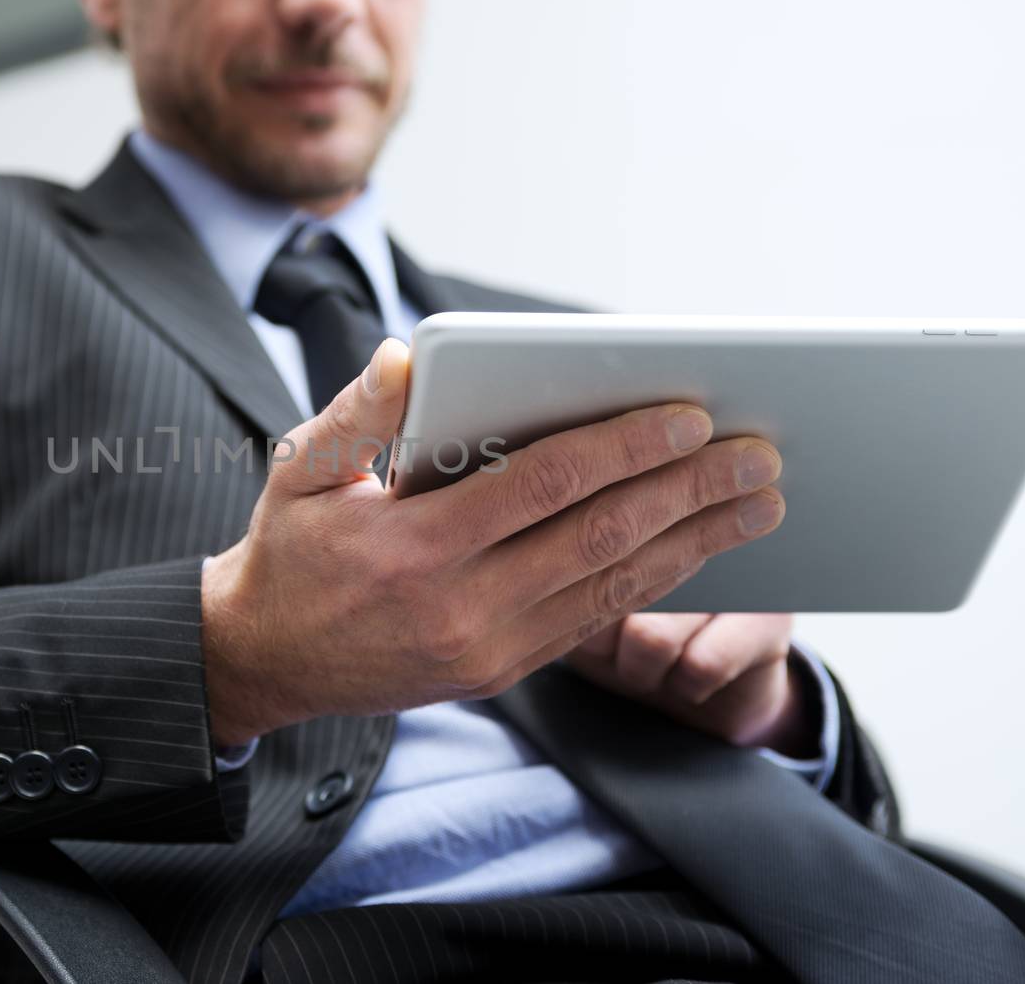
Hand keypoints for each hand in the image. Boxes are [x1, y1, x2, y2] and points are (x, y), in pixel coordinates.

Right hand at [200, 338, 788, 747]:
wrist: (265, 658)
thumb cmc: (289, 550)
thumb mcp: (298, 471)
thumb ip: (356, 412)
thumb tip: (410, 355)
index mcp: (413, 545)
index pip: (543, 485)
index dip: (623, 446)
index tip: (690, 414)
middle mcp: (462, 606)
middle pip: (600, 537)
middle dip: (689, 491)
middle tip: (759, 455)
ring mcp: (488, 647)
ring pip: (614, 587)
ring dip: (696, 542)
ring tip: (758, 503)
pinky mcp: (501, 670)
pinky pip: (594, 620)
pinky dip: (655, 582)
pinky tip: (698, 549)